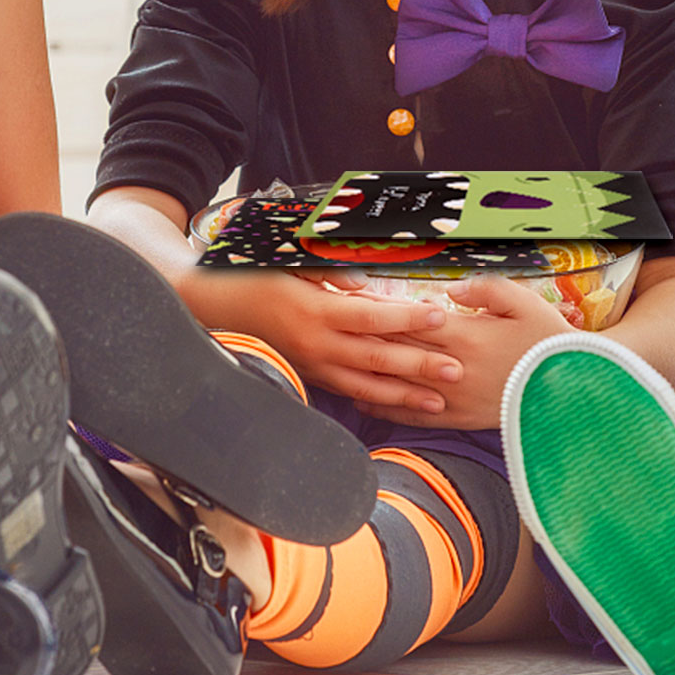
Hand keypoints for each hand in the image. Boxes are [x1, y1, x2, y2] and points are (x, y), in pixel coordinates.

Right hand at [185, 268, 466, 413]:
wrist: (218, 307)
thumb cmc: (259, 277)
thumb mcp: (294, 264)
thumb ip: (334, 275)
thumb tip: (369, 287)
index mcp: (315, 310)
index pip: (370, 317)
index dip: (406, 319)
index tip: (439, 316)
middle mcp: (316, 344)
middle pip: (375, 357)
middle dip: (418, 365)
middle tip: (456, 369)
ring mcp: (313, 366)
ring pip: (366, 386)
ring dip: (405, 396)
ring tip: (439, 403)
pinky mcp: (311, 377)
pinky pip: (349, 393)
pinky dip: (377, 403)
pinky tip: (402, 409)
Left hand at [358, 275, 566, 430]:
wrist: (573, 389)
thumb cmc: (549, 340)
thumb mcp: (524, 302)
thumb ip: (485, 290)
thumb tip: (450, 290)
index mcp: (466, 334)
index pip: (411, 320)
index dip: (380, 310)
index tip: (353, 300)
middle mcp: (453, 367)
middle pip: (399, 350)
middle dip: (367, 338)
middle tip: (334, 327)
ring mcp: (454, 397)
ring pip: (399, 384)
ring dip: (369, 373)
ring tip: (338, 364)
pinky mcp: (460, 419)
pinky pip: (415, 416)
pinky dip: (388, 410)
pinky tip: (366, 402)